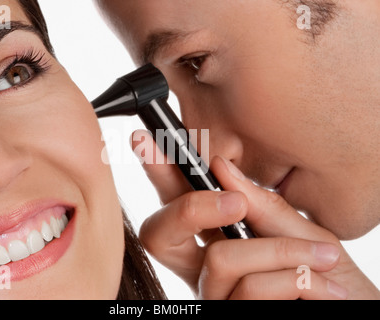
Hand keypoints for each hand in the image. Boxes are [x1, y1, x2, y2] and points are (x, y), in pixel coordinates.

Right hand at [132, 130, 378, 298]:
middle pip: (158, 235)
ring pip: (219, 259)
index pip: (175, 201)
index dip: (157, 172)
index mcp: (216, 239)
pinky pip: (250, 288)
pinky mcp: (229, 316)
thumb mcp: (302, 233)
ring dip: (277, 251)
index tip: (147, 139)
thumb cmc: (327, 277)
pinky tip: (320, 287)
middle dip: (190, 209)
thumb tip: (219, 167)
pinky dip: (294, 279)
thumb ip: (262, 205)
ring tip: (321, 258)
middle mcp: (203, 268)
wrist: (354, 312)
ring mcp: (215, 296)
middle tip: (234, 203)